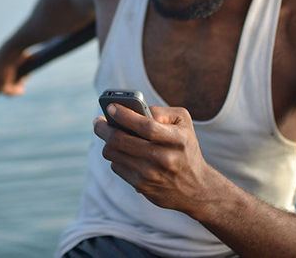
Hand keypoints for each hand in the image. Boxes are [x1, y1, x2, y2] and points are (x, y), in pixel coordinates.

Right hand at [0, 47, 30, 95]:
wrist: (14, 48)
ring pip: (8, 72)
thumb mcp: (5, 87)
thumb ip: (9, 93)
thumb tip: (19, 91)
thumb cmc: (5, 69)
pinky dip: (21, 71)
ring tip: (22, 79)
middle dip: (7, 85)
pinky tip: (27, 73)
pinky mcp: (11, 53)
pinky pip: (15, 66)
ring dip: (16, 78)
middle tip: (15, 89)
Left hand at [94, 103, 220, 215]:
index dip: (124, 115)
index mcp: (177, 139)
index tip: (111, 107)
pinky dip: (116, 157)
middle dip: (103, 128)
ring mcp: (151, 174)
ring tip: (109, 135)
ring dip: (107, 142)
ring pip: (113, 153)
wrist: (197, 189)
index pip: (146, 126)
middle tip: (98, 121)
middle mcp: (165, 158)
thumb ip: (161, 112)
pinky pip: (116, 166)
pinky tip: (122, 153)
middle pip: (121, 140)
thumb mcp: (183, 124)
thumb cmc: (185, 148)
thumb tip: (133, 109)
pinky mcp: (142, 186)